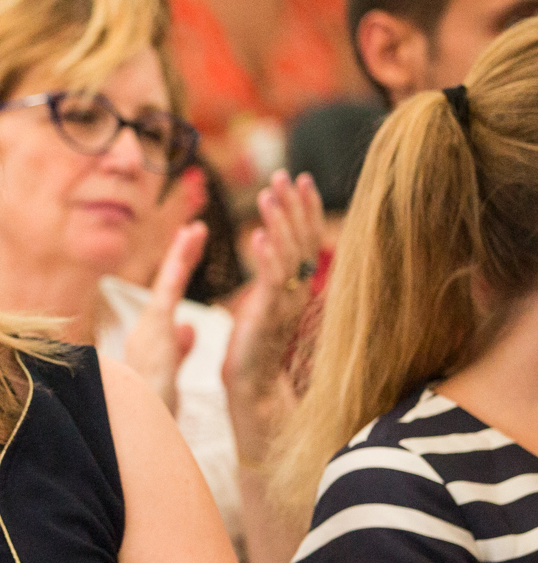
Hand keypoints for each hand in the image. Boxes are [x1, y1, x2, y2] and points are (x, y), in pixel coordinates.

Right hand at [123, 221, 205, 416]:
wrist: (134, 430)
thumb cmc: (153, 411)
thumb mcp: (171, 376)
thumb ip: (179, 348)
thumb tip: (190, 327)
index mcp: (151, 341)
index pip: (167, 301)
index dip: (179, 274)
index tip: (190, 252)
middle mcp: (145, 330)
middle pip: (165, 286)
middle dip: (180, 257)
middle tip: (195, 229)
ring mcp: (148, 329)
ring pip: (166, 283)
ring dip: (181, 255)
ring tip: (195, 231)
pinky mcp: (155, 331)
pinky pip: (169, 291)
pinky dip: (179, 268)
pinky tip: (190, 249)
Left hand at [223, 171, 323, 460]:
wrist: (255, 389)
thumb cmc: (257, 350)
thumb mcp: (266, 304)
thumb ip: (272, 278)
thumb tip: (272, 249)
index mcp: (296, 286)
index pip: (305, 239)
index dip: (305, 208)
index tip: (302, 178)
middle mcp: (296, 291)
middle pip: (300, 239)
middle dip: (293, 205)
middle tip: (285, 173)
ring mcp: (284, 303)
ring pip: (286, 256)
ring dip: (278, 222)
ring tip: (268, 194)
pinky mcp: (267, 318)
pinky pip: (269, 283)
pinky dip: (265, 258)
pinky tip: (258, 235)